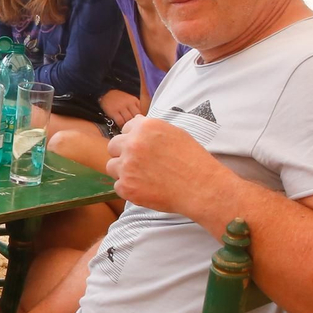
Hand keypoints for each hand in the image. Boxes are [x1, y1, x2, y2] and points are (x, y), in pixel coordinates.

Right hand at [99, 89, 143, 127]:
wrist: (105, 92)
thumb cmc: (118, 98)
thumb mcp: (130, 99)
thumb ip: (135, 107)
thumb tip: (140, 118)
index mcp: (134, 100)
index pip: (141, 112)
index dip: (139, 120)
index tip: (137, 124)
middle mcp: (129, 103)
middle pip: (135, 117)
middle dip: (134, 123)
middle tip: (132, 128)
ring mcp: (121, 107)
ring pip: (128, 120)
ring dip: (128, 126)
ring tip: (127, 128)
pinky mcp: (113, 111)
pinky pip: (120, 121)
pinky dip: (121, 126)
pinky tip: (121, 127)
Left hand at [105, 114, 225, 215]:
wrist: (201, 187)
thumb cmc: (192, 160)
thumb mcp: (175, 133)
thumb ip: (151, 129)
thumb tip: (135, 123)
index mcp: (145, 127)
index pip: (126, 128)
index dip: (134, 139)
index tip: (143, 149)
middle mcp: (133, 144)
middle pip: (113, 146)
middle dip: (123, 154)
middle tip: (140, 164)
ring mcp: (127, 166)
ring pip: (112, 166)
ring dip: (123, 171)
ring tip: (144, 177)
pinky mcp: (126, 186)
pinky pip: (118, 186)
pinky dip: (129, 188)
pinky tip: (146, 188)